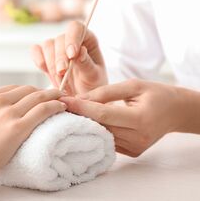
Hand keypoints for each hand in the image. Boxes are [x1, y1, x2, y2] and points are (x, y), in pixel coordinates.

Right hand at [0, 85, 66, 187]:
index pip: (12, 88)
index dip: (25, 91)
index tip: (32, 94)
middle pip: (26, 90)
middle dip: (40, 91)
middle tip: (51, 94)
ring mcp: (8, 113)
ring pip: (37, 97)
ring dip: (52, 95)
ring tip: (61, 96)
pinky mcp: (18, 127)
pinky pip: (42, 110)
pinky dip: (54, 106)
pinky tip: (61, 106)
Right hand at [31, 21, 106, 94]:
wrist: (80, 97)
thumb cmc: (91, 86)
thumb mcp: (94, 77)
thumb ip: (88, 64)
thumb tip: (80, 51)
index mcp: (88, 39)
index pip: (76, 28)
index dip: (72, 38)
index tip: (72, 55)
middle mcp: (71, 39)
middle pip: (60, 39)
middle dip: (60, 58)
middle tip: (62, 74)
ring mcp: (56, 47)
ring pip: (47, 45)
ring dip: (51, 64)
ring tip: (60, 81)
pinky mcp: (44, 55)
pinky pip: (36, 50)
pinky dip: (39, 60)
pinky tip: (45, 71)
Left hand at [60, 79, 199, 156]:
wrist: (175, 111)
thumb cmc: (156, 94)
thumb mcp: (133, 85)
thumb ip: (105, 92)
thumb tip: (80, 99)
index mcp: (141, 119)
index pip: (103, 114)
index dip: (81, 107)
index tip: (64, 100)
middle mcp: (138, 138)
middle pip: (99, 127)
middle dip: (79, 116)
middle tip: (62, 105)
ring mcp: (135, 148)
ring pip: (101, 136)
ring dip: (85, 124)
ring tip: (72, 112)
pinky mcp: (132, 152)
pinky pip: (108, 140)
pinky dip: (96, 130)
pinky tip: (87, 121)